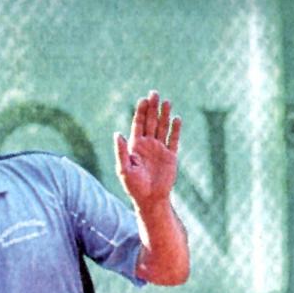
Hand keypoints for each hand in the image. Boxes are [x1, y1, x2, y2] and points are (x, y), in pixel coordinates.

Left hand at [114, 90, 180, 208]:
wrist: (150, 199)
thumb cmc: (134, 187)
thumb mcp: (124, 170)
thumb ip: (121, 152)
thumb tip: (117, 134)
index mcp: (135, 147)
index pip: (138, 125)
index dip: (140, 112)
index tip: (143, 100)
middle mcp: (148, 146)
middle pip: (151, 122)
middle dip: (152, 108)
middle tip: (154, 93)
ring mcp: (160, 150)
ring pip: (163, 128)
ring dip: (164, 115)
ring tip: (166, 102)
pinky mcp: (170, 156)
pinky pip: (174, 140)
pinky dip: (175, 129)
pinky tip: (176, 119)